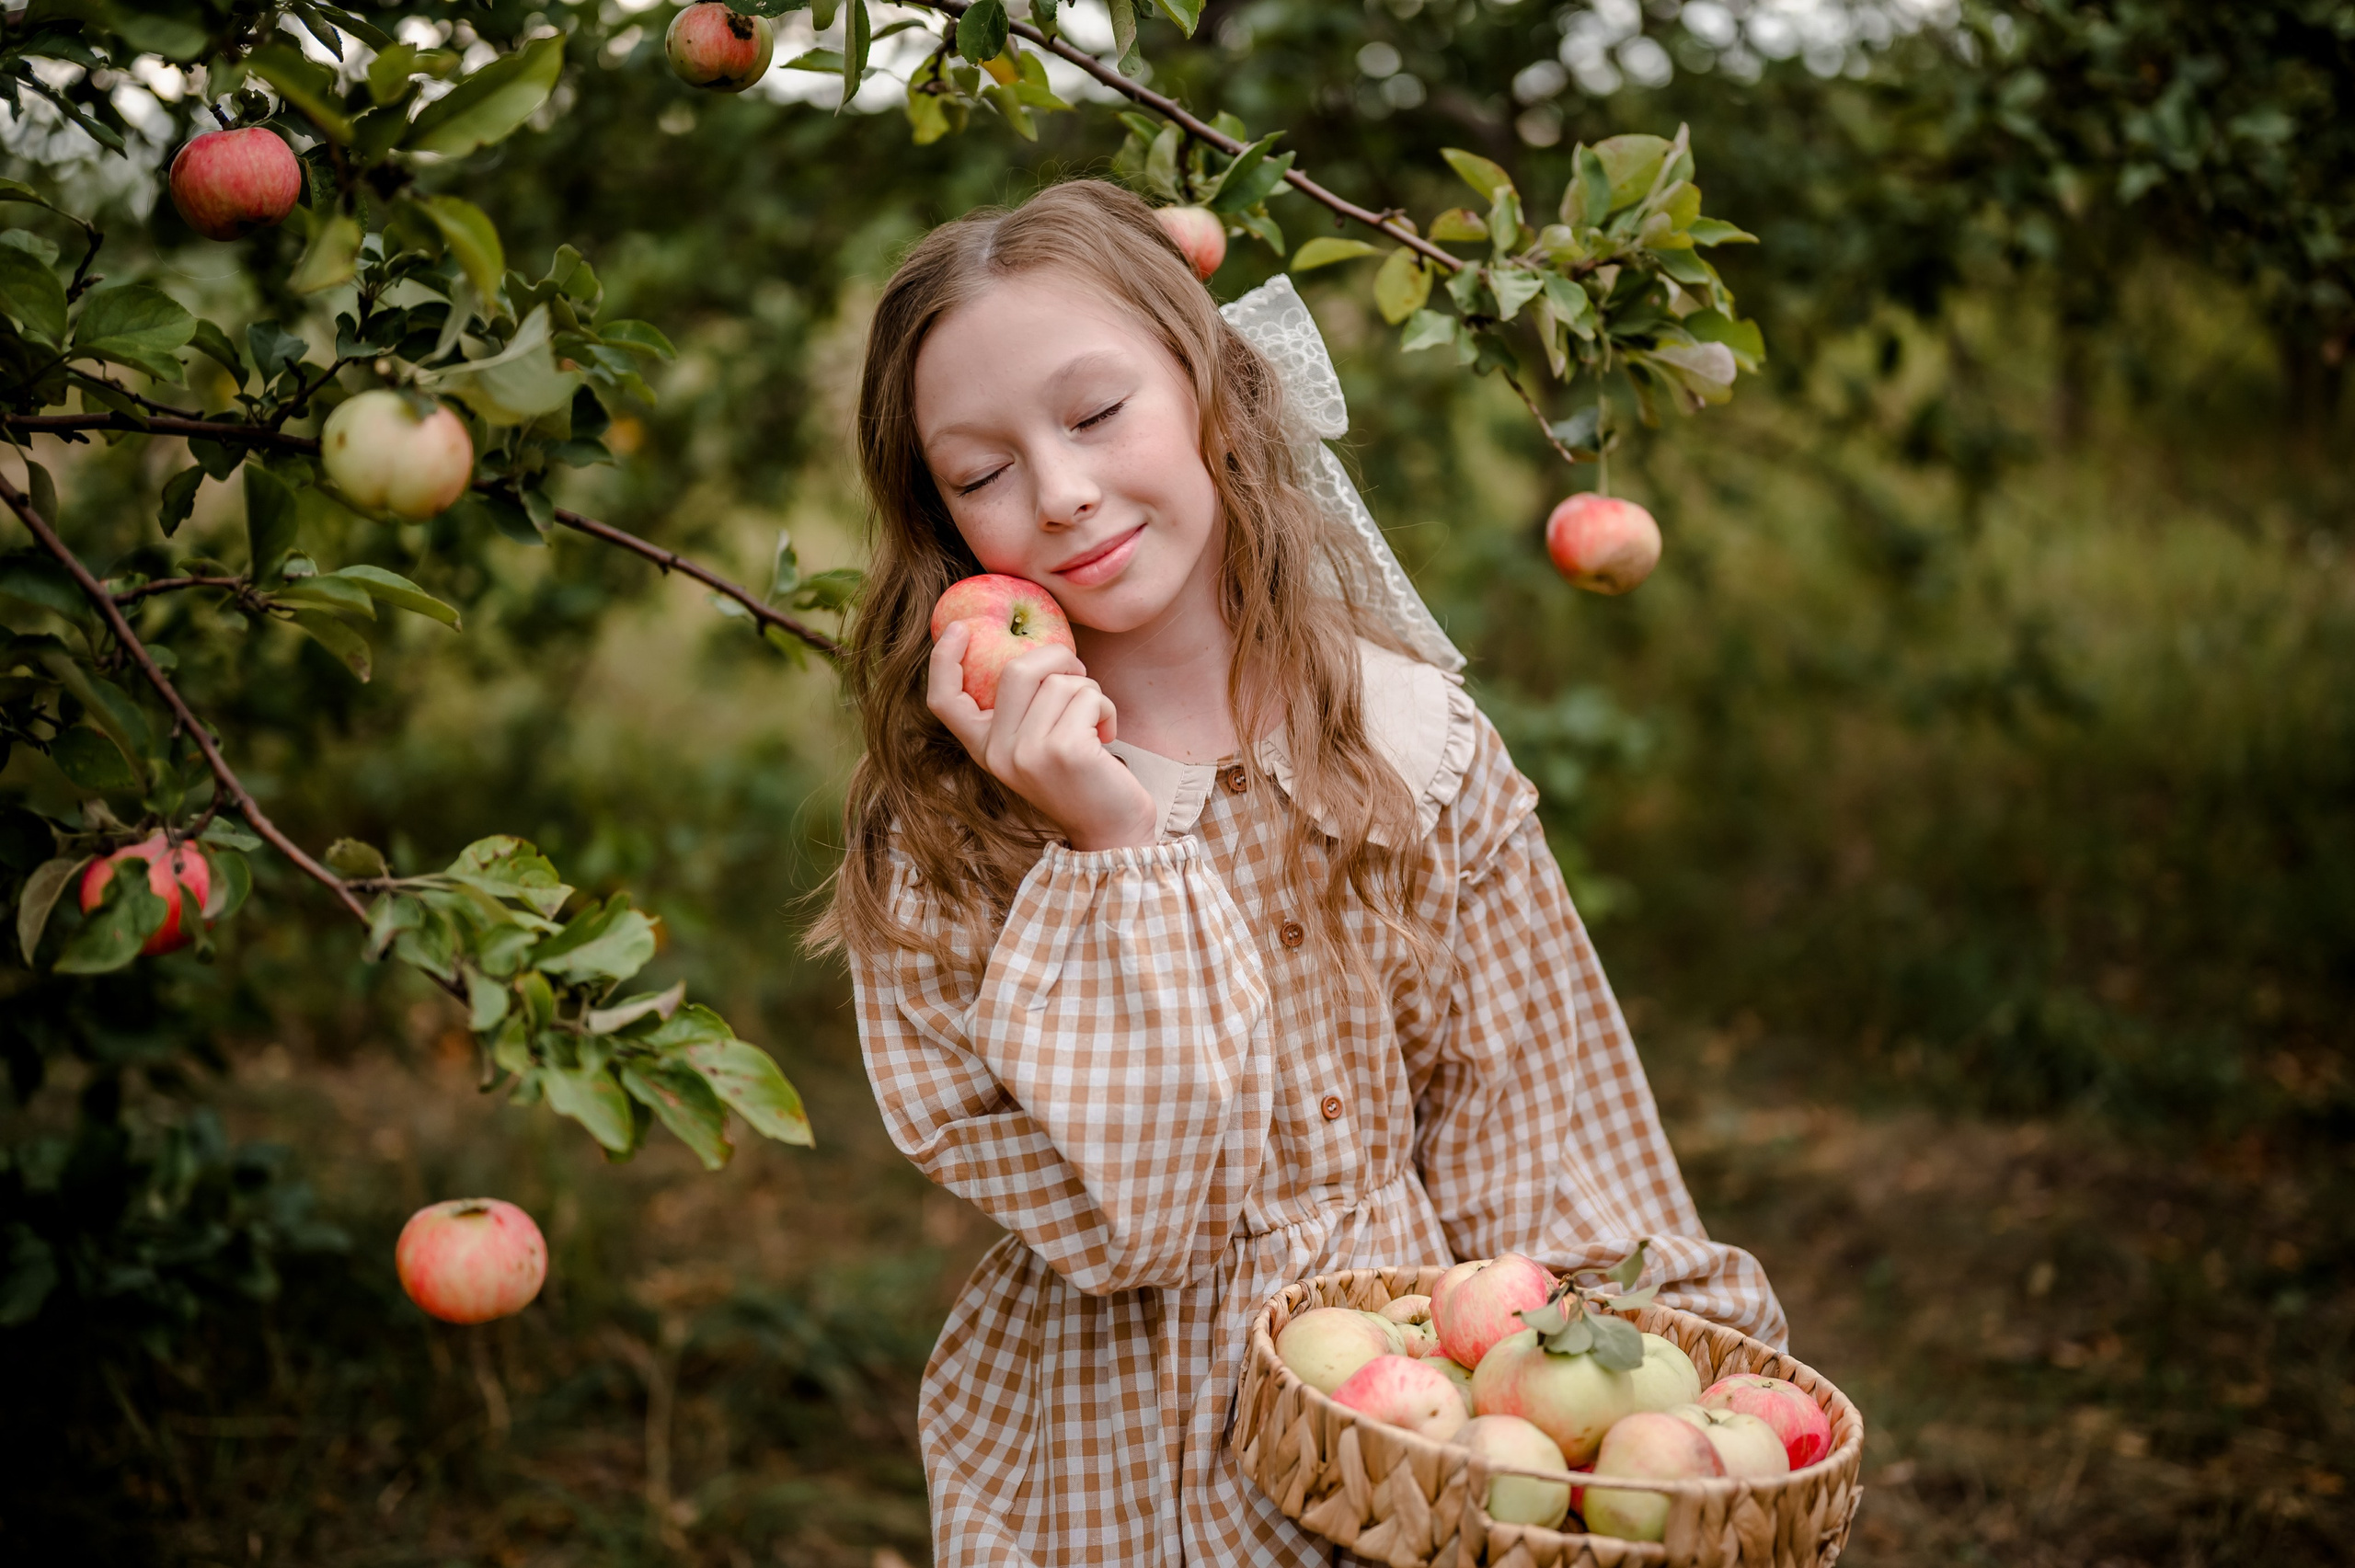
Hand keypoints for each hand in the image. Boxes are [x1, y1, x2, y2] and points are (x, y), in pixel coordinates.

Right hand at [928, 623, 1159, 851]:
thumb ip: (1023, 711)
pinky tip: (1106, 735)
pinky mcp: (1064, 750)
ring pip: (1059, 680)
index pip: (944, 702)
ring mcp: (1028, 752)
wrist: (1111, 831)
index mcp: (984, 750)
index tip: (960, 628)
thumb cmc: (1080, 780)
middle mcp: (998, 753)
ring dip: (1089, 690)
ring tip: (1094, 721)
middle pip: (1015, 670)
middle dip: (1056, 657)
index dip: (943, 660)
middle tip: (1079, 674)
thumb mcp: (1036, 747)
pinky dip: (1105, 707)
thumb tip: (1034, 649)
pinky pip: (1087, 696)